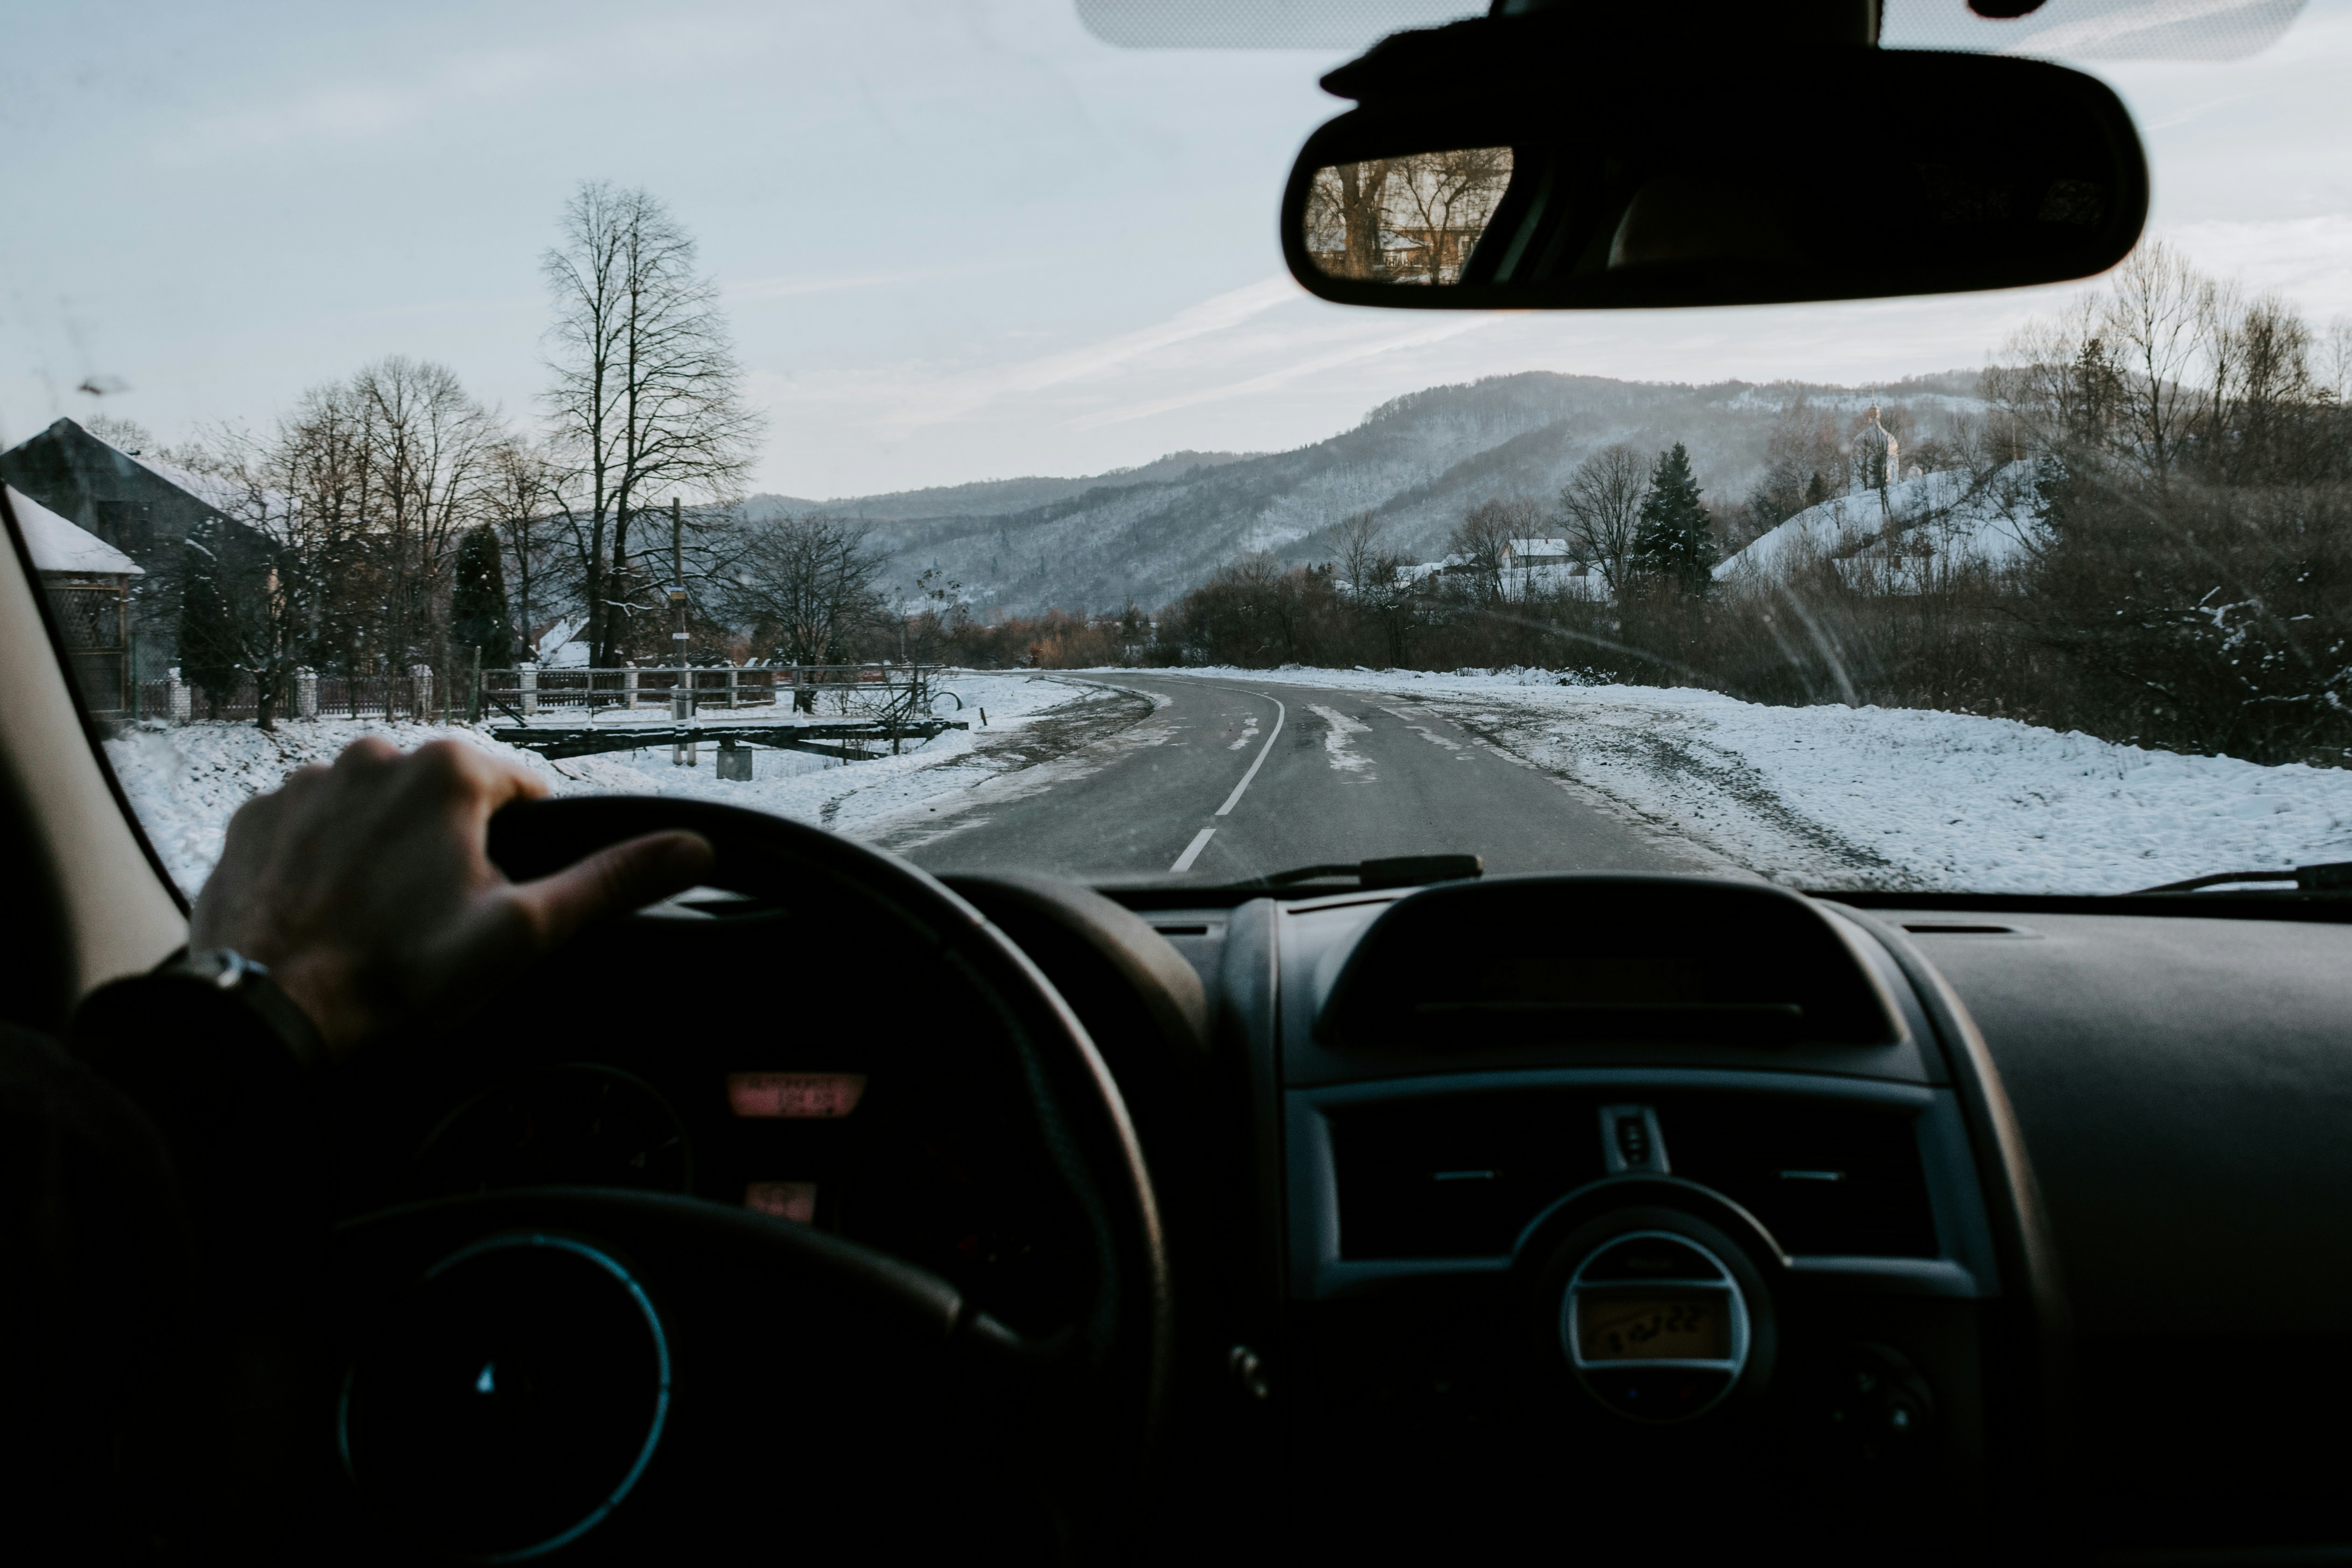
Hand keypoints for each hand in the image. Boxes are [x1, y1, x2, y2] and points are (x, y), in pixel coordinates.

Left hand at [190, 738, 712, 1063]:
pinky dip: (327, 861)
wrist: (267, 1012)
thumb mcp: (524, 933)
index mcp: (449, 769)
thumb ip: (610, 881)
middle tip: (436, 921)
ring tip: (378, 921)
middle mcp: (374, 753)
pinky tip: (328, 912)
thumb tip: (696, 847)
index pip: (521, 791)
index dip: (523, 851)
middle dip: (452, 848)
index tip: (497, 902)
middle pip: (445, 797)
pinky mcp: (255, 816)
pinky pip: (312, 826)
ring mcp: (306, 782)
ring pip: (377, 809)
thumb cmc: (400, 975)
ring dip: (387, 850)